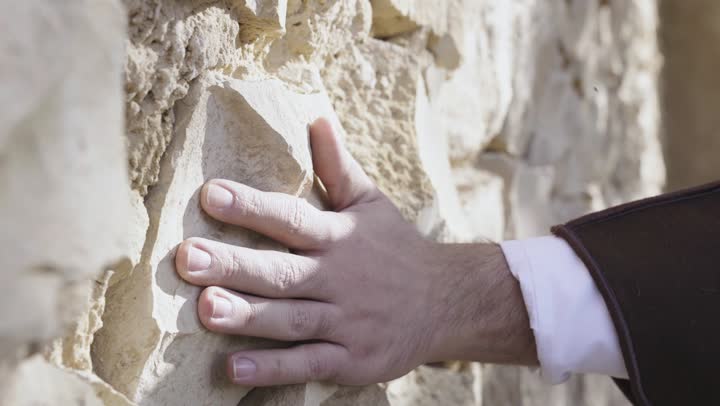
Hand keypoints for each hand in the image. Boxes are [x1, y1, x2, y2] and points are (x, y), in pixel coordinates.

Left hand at [175, 118, 536, 386]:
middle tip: (188, 258)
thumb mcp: (371, 203)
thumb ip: (338, 166)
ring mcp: (346, 322)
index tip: (210, 195)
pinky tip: (233, 369)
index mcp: (340, 237)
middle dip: (234, 265)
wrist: (446, 302)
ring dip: (248, 316)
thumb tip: (317, 118)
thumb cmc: (396, 249)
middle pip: (282, 272)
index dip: (252, 207)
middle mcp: (340, 279)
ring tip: (205, 309)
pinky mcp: (351, 360)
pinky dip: (273, 368)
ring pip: (292, 320)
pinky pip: (308, 364)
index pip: (292, 218)